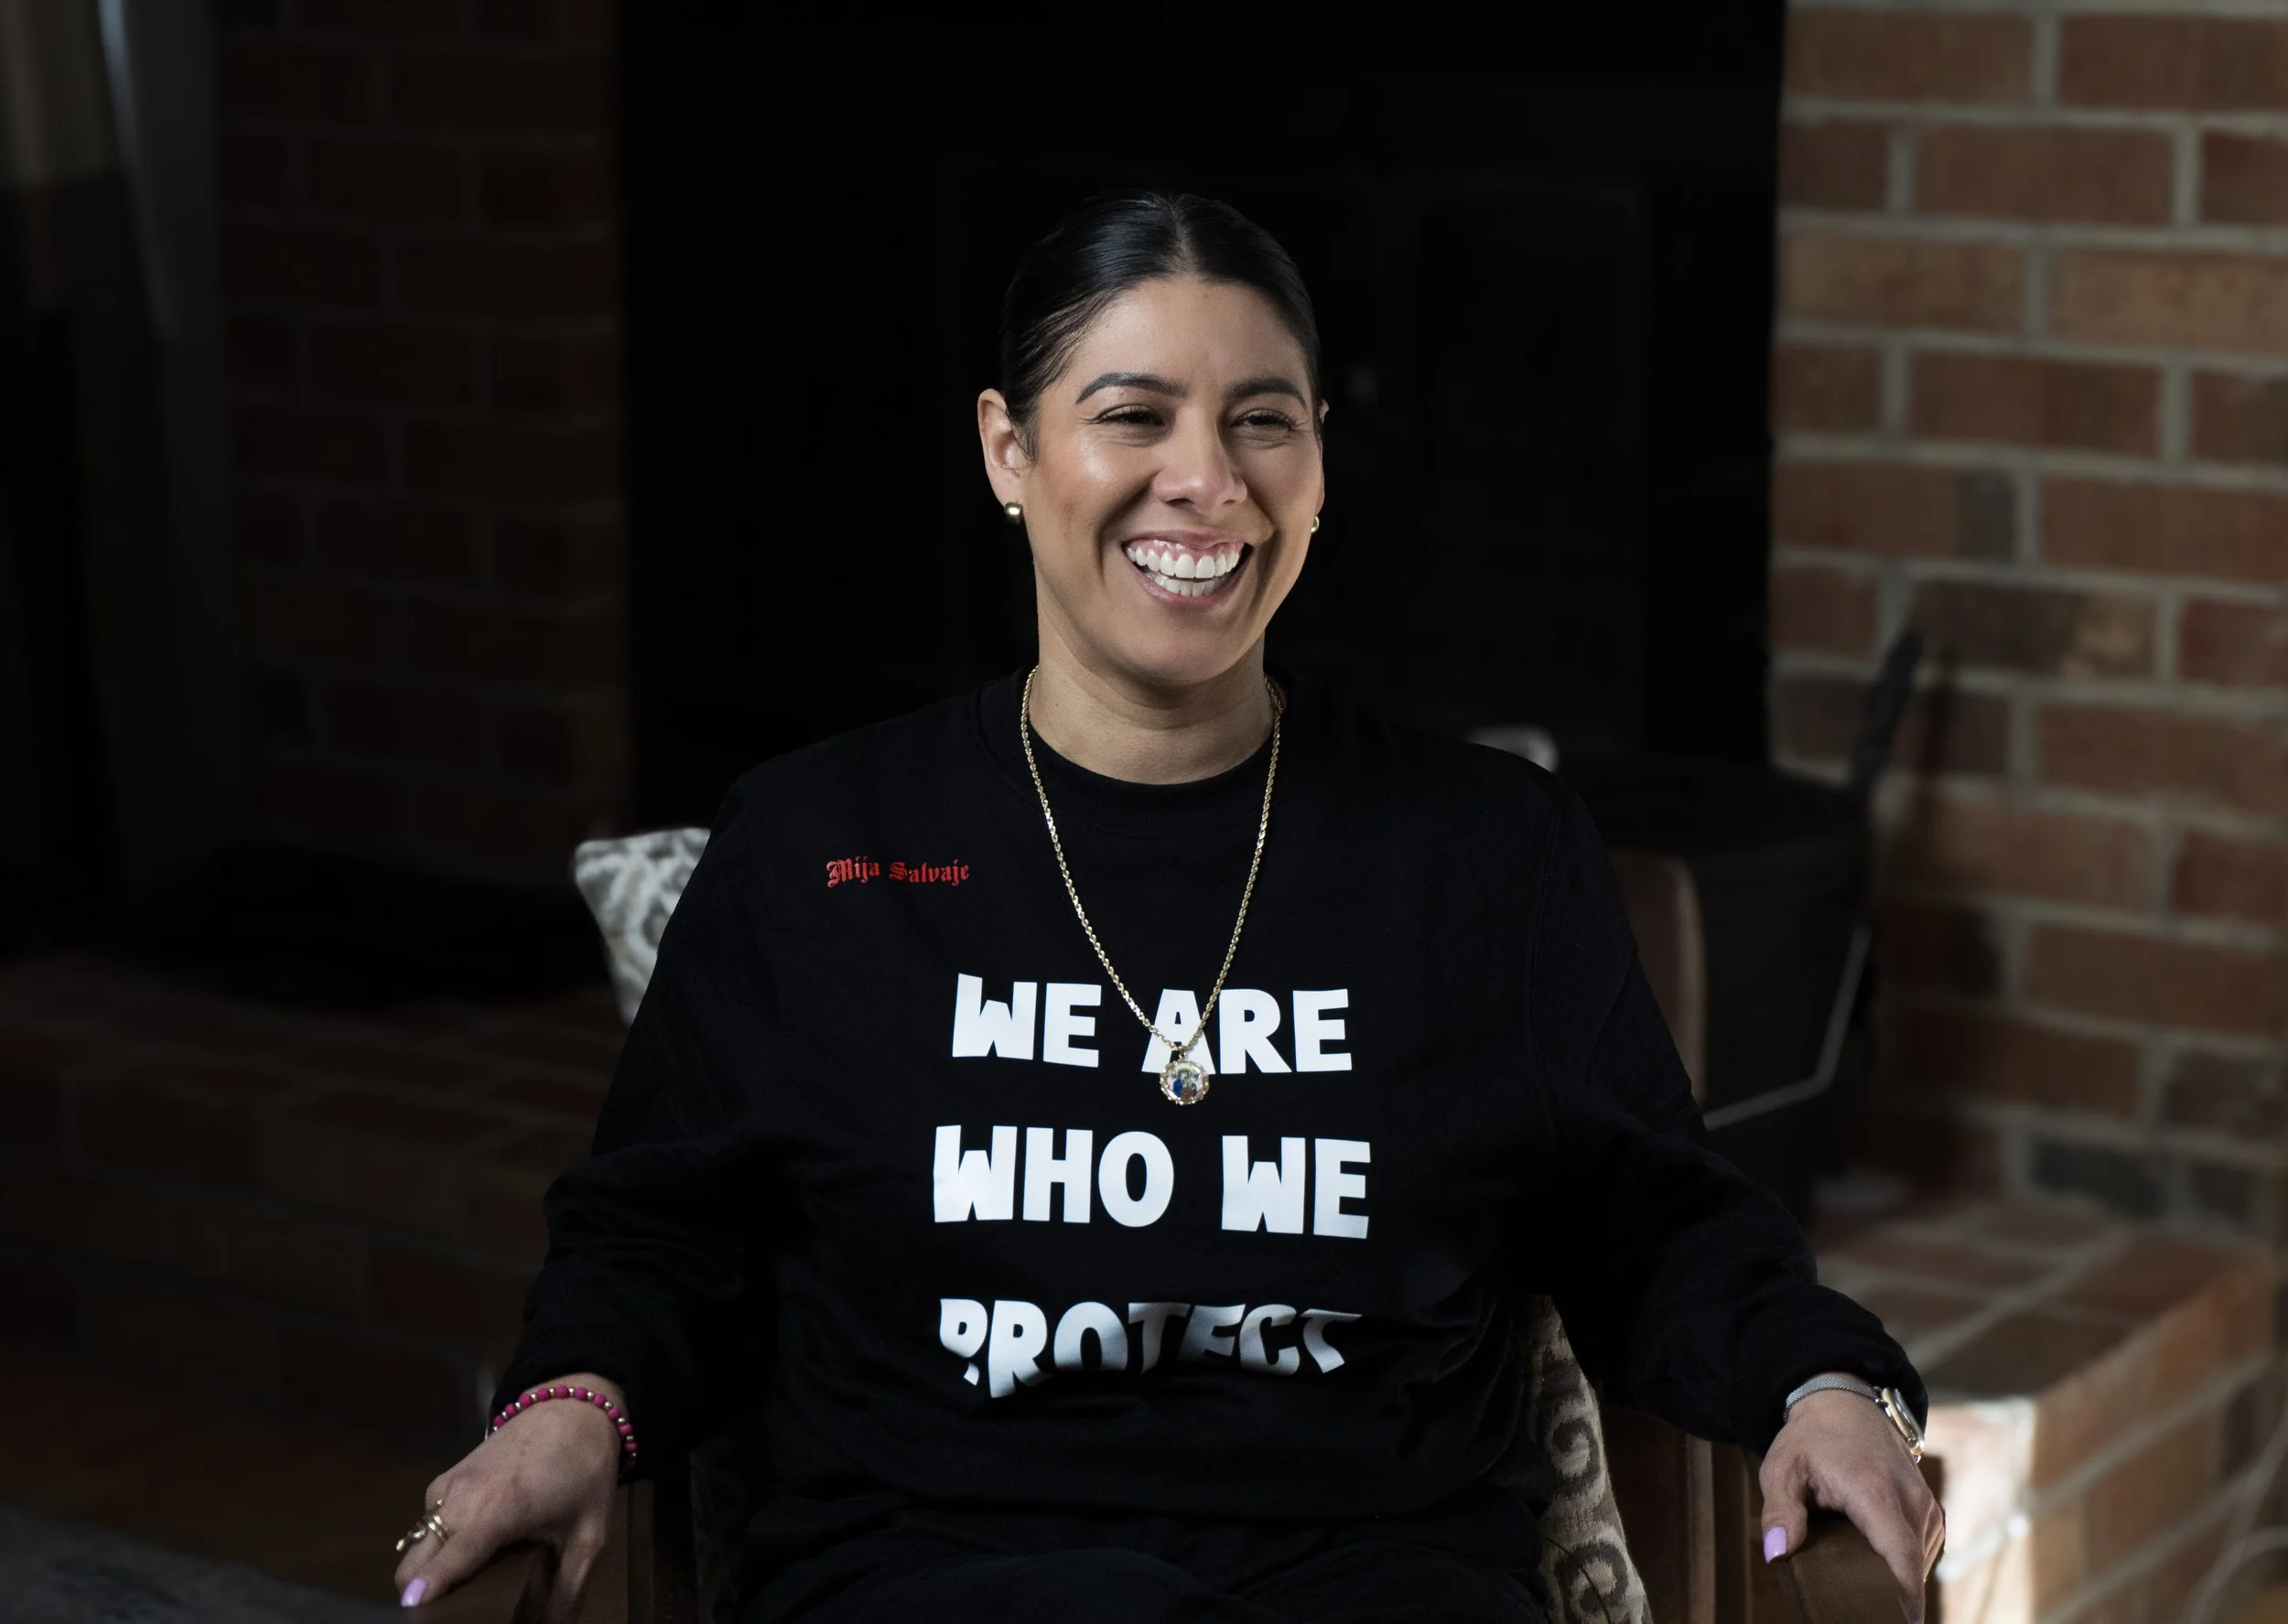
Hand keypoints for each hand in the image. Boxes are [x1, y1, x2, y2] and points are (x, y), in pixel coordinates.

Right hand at [391, 1374, 624, 1622]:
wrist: (571, 1408)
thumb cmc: (583, 1471)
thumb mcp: (589, 1536)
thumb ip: (569, 1589)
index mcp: (491, 1514)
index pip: (440, 1568)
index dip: (424, 1601)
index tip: (422, 1622)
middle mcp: (456, 1501)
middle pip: (413, 1567)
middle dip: (424, 1595)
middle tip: (455, 1610)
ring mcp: (445, 1487)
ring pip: (415, 1546)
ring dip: (430, 1571)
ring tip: (465, 1587)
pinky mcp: (443, 1479)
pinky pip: (426, 1524)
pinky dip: (437, 1545)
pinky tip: (470, 1553)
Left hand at [1760, 1382, 1944, 1622]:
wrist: (1843, 1403)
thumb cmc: (1811, 1440)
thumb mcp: (1783, 1468)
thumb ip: (1780, 1511)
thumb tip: (1777, 1552)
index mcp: (1876, 1492)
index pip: (1901, 1557)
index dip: (1902, 1598)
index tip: (1897, 1621)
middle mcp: (1912, 1501)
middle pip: (1911, 1568)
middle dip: (1891, 1598)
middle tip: (1857, 1612)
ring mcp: (1926, 1507)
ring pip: (1918, 1563)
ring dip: (1895, 1582)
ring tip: (1862, 1598)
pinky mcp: (1929, 1513)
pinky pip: (1921, 1552)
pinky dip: (1902, 1568)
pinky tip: (1875, 1577)